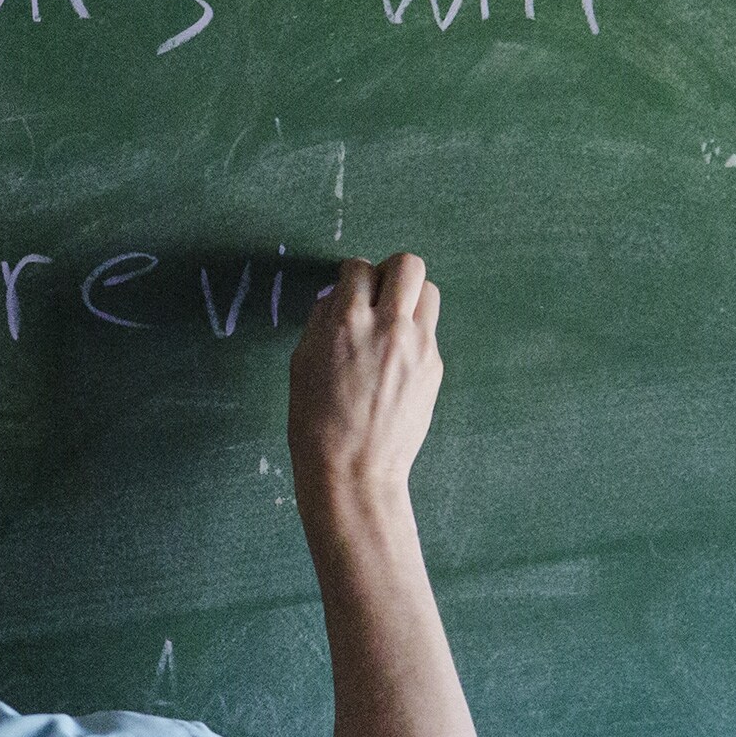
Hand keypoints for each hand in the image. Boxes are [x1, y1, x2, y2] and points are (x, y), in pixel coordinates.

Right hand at [289, 252, 442, 511]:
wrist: (354, 471)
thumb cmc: (317, 423)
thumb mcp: (302, 364)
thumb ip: (321, 322)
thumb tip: (336, 298)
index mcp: (346, 323)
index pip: (358, 268)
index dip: (351, 276)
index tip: (349, 290)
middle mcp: (388, 327)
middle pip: (408, 265)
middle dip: (390, 272)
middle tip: (378, 294)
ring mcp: (418, 347)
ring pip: (429, 291)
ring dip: (410, 298)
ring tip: (393, 321)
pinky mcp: (433, 367)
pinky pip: (429, 331)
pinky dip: (414, 334)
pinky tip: (396, 360)